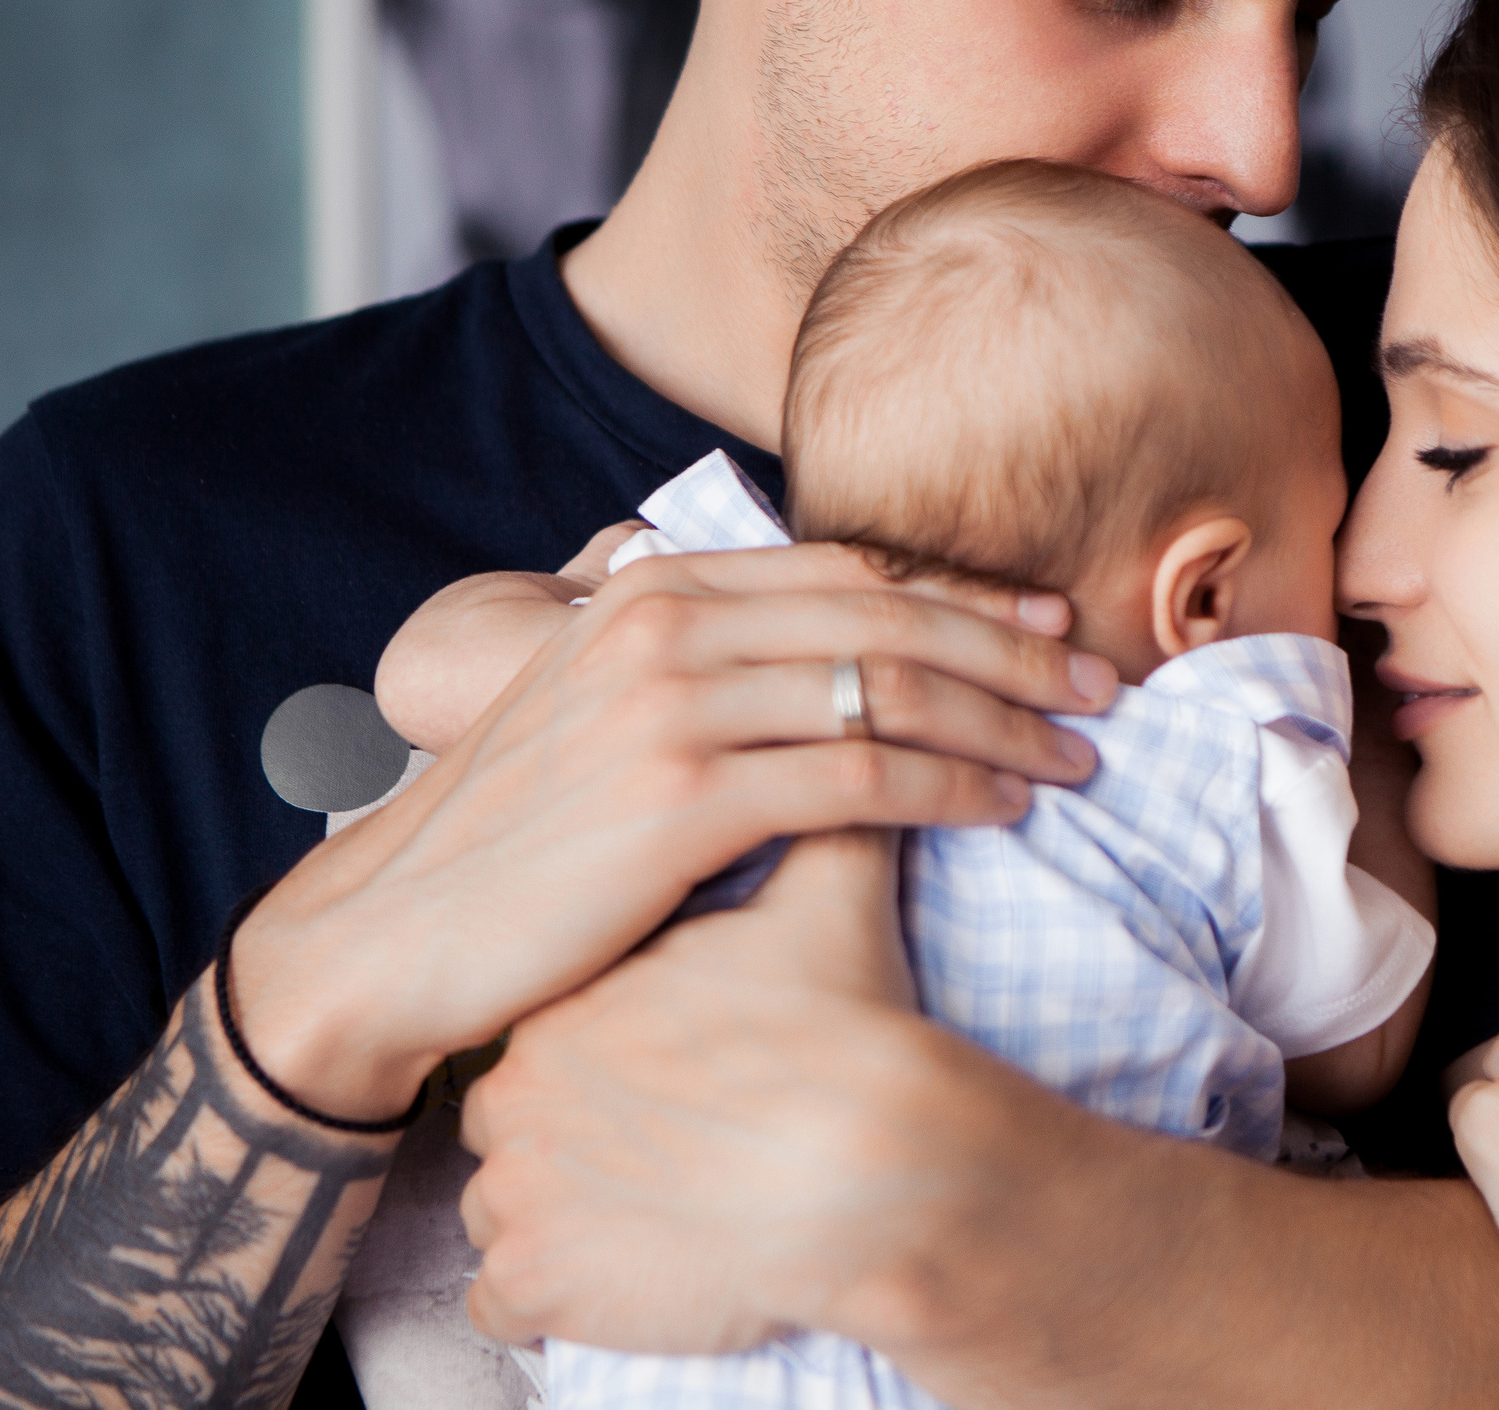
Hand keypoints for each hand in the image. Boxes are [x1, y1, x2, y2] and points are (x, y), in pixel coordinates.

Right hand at [229, 542, 1115, 1121]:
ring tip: (1078, 756)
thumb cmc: (513, 827)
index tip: (1049, 621)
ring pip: (892, 694)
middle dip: (1014, 650)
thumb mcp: (589, 694)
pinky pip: (861, 779)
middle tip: (1102, 683)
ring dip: (1006, 723)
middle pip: (890, 620)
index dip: (964, 593)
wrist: (395, 927)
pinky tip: (1006, 806)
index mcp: (651, 588)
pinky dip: (951, 788)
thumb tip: (797, 624)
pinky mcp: (682, 799)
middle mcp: (666, 627)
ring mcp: (673, 708)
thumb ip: (690, 643)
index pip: (849, 571)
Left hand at [459, 830, 1083, 1353]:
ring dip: (563, 1204)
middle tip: (663, 1133)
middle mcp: (515, 1087)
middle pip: (520, 1102)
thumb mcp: (832, 911)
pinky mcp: (533, 1281)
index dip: (613, 1027)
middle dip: (581, 1119)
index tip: (662, 1050)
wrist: (860, 1168)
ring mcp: (513, 1189)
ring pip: (504, 1198)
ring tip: (651, 1199)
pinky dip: (555, 1287)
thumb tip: (868, 754)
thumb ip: (835, 824)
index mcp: (571, 993)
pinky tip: (620, 1263)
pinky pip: (507, 1294)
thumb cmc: (843, 1042)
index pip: (554, 1001)